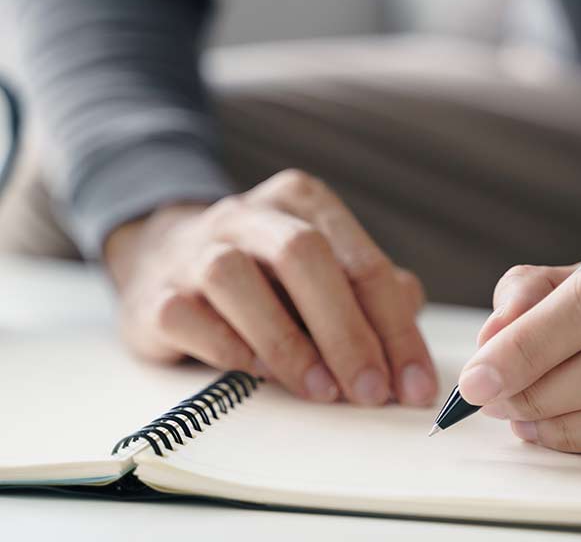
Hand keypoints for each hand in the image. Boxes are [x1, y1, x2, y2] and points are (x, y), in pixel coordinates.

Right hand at [105, 169, 436, 406]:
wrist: (164, 259)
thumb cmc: (266, 276)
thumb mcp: (326, 273)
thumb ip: (372, 297)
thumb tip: (407, 352)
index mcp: (303, 203)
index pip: (362, 263)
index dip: (394, 328)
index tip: (413, 384)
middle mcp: (249, 215)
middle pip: (304, 255)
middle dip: (345, 330)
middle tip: (370, 391)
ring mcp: (194, 249)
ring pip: (235, 277)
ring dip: (286, 342)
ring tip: (319, 391)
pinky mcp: (154, 293)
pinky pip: (185, 315)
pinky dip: (224, 346)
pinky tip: (253, 370)